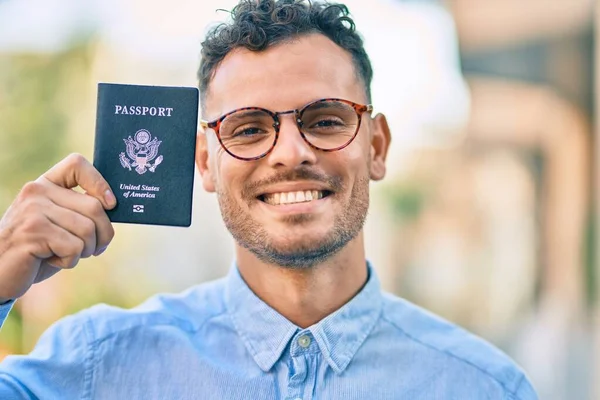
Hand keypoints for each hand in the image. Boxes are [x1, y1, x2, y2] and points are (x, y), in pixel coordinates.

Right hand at [0, 153, 115, 302]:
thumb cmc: (38, 248)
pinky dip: (71, 261)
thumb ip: (80, 210)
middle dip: (103, 235)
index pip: (77, 163)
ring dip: (86, 250)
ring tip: (67, 254)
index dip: (99, 182)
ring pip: (88, 230)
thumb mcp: (59, 222)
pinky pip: (74, 247)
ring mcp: (33, 210)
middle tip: (93, 248)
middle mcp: (37, 191)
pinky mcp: (33, 232)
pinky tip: (52, 260)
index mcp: (45, 183)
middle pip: (95, 207)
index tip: (110, 204)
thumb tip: (114, 205)